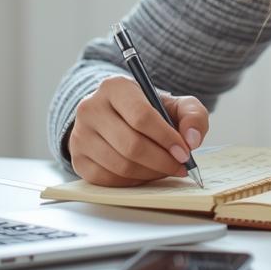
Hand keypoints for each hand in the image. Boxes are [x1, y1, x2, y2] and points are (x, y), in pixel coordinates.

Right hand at [67, 75, 209, 185]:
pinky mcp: (77, 158)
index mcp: (114, 87)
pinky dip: (132, 182)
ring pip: (120, 165)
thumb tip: (192, 139)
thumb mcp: (174, 104)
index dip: (166, 138)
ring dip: (150, 173)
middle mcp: (91, 108)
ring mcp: (80, 135)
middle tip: (180, 166)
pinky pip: (108, 180)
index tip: (185, 152)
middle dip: (162, 161)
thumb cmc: (148, 111)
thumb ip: (193, 115)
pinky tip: (145, 173)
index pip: (141, 116)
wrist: (116, 117)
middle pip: (131, 145)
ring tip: (165, 169)